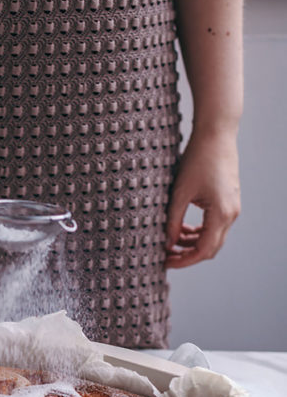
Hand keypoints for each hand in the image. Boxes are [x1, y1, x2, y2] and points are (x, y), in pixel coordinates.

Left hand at [165, 129, 240, 268]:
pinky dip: (198, 231)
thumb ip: (172, 221)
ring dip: (191, 243)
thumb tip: (166, 244)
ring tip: (169, 242)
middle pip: (210, 248)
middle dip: (187, 255)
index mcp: (221, 214)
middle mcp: (231, 214)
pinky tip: (180, 229)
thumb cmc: (197, 160)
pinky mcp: (228, 201)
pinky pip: (213, 225)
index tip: (165, 262)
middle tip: (165, 256)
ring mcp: (232, 208)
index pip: (203, 251)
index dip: (183, 261)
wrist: (216, 134)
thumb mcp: (179, 193)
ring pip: (211, 237)